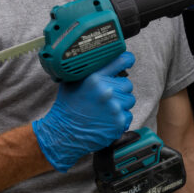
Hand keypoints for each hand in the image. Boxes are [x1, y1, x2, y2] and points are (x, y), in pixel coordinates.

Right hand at [32, 51, 135, 171]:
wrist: (64, 133)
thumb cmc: (67, 107)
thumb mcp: (72, 82)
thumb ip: (89, 70)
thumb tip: (104, 60)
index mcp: (95, 78)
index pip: (120, 61)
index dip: (127, 59)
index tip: (128, 60)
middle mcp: (106, 91)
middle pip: (127, 84)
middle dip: (119, 89)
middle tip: (106, 97)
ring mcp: (114, 107)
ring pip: (129, 100)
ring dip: (121, 104)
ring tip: (105, 109)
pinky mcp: (119, 122)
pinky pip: (128, 115)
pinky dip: (120, 118)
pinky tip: (106, 120)